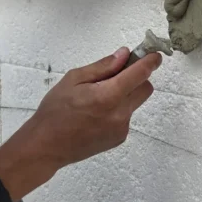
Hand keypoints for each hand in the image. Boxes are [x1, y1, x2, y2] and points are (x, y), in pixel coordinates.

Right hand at [0, 47, 160, 199]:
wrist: (46, 145)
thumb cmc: (55, 111)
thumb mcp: (74, 79)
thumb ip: (103, 66)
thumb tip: (124, 55)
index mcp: (108, 96)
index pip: (140, 74)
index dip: (150, 62)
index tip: (155, 55)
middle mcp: (120, 113)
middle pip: (145, 88)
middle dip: (137, 78)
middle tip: (118, 74)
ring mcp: (121, 128)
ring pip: (135, 102)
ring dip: (126, 94)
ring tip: (99, 97)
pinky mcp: (119, 138)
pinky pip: (127, 116)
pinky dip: (118, 109)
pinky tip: (97, 113)